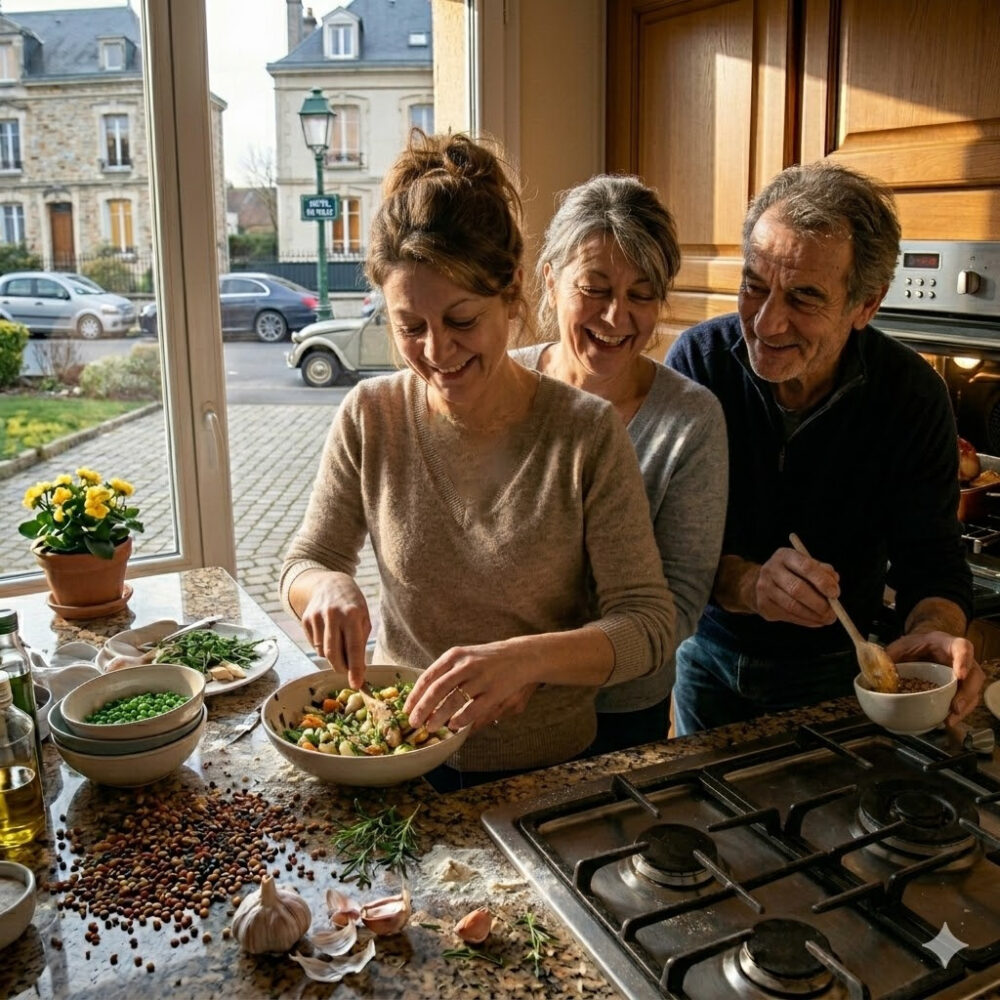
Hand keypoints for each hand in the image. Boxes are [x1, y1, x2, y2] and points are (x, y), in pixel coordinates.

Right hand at [298, 571, 370, 688]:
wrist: (329, 583)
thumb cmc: (352, 604)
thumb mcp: (363, 618)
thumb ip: (361, 642)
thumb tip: (358, 670)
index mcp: (352, 614)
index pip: (354, 647)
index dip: (355, 668)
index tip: (357, 684)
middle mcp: (333, 615)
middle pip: (334, 654)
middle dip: (341, 668)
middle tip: (348, 672)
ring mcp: (316, 616)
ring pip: (323, 652)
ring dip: (332, 656)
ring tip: (339, 642)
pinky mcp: (305, 619)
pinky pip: (314, 645)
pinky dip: (322, 647)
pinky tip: (328, 634)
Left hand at [404, 640, 537, 732]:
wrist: (522, 655)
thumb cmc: (487, 660)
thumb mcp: (465, 658)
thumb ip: (446, 674)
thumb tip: (424, 697)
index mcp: (455, 656)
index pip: (428, 676)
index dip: (415, 695)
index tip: (406, 709)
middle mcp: (466, 665)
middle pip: (437, 689)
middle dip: (423, 708)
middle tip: (414, 722)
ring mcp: (481, 678)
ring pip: (453, 700)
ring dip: (439, 716)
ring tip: (430, 727)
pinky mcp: (495, 691)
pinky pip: (473, 708)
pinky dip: (461, 719)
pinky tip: (454, 725)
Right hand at [752, 547, 838, 626]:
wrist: (763, 582)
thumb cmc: (794, 573)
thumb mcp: (808, 566)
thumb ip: (824, 573)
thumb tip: (834, 589)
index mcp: (785, 556)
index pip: (805, 566)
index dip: (822, 581)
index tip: (835, 594)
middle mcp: (771, 570)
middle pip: (797, 589)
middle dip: (818, 603)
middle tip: (833, 613)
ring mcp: (764, 588)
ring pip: (792, 606)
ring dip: (813, 615)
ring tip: (827, 619)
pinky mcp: (763, 604)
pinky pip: (788, 616)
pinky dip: (806, 620)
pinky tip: (816, 621)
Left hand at [885, 630, 984, 724]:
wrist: (922, 646)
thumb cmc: (916, 644)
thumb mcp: (902, 645)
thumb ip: (891, 656)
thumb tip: (876, 672)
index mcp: (948, 644)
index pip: (962, 648)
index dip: (964, 661)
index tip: (960, 675)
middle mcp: (961, 660)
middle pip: (974, 675)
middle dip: (966, 693)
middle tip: (955, 707)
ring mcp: (964, 675)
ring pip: (973, 691)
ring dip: (964, 708)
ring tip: (949, 720)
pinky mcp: (959, 688)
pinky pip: (965, 701)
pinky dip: (957, 712)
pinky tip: (946, 720)